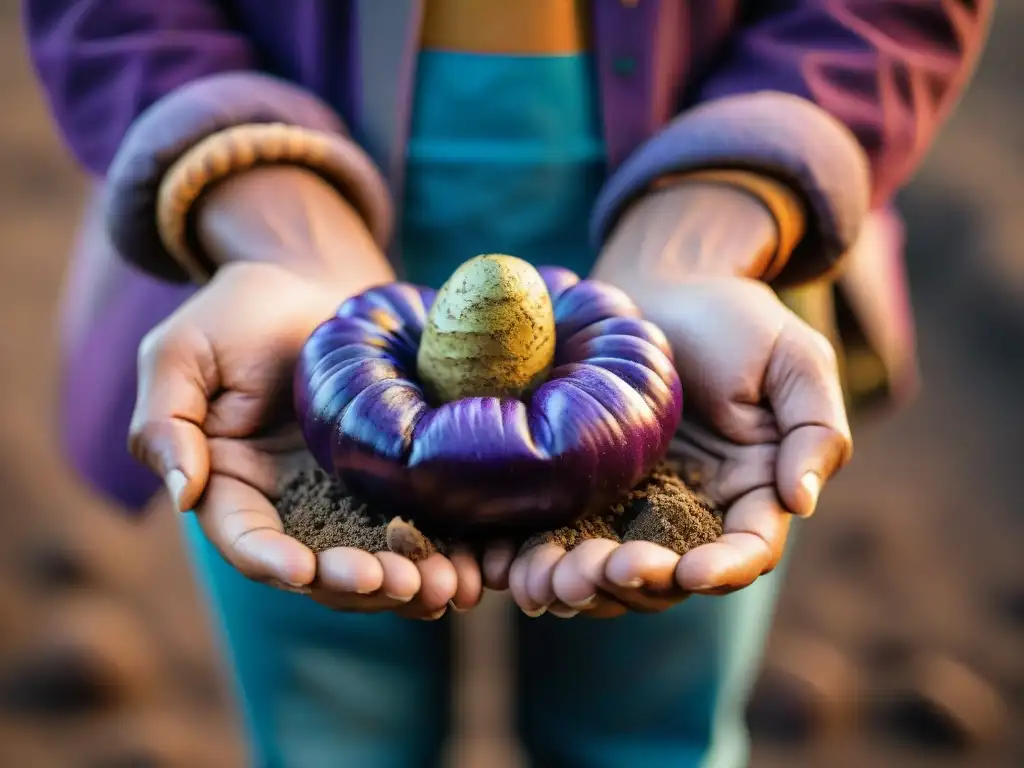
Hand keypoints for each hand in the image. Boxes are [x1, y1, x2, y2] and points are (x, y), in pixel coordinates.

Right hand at [129, 262, 481, 617]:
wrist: (311, 281)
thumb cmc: (239, 311)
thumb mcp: (182, 353)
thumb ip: (165, 422)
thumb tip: (181, 495)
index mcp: (231, 486)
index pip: (245, 539)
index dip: (271, 561)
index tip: (303, 572)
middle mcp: (287, 506)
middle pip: (317, 566)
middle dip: (354, 582)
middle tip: (398, 581)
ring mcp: (343, 499)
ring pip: (370, 558)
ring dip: (404, 580)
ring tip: (443, 583)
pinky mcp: (390, 484)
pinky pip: (414, 529)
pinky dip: (438, 553)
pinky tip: (467, 566)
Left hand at [502, 277, 851, 617]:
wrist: (660, 286)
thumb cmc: (733, 318)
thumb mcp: (795, 360)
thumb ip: (815, 430)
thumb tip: (801, 503)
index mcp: (752, 491)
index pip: (747, 549)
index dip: (724, 568)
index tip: (691, 571)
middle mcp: (694, 511)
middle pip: (672, 575)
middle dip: (639, 584)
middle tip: (601, 571)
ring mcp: (636, 504)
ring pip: (614, 568)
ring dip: (586, 586)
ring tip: (551, 580)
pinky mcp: (587, 490)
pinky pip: (568, 537)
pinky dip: (547, 561)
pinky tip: (521, 571)